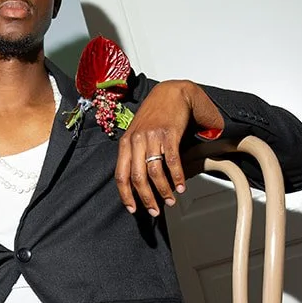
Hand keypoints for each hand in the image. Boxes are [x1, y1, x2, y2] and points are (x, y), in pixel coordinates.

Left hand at [115, 79, 224, 214]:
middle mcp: (136, 140)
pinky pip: (172, 160)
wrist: (172, 92)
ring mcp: (152, 136)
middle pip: (137, 177)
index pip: (120, 175)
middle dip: (146, 198)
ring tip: (170, 200)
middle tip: (154, 211)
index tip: (132, 209)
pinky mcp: (169, 133)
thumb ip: (135, 153)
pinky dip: (176, 176)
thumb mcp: (138, 133)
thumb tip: (138, 180)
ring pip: (154, 171)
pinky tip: (181, 186)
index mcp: (126, 142)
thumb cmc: (155, 114)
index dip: (125, 195)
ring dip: (163, 190)